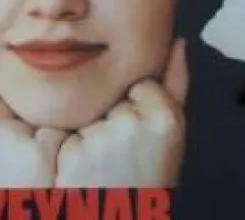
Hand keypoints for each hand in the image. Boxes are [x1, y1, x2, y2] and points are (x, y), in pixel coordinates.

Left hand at [55, 38, 188, 187]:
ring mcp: (106, 136)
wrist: (120, 215)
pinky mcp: (78, 152)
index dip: (134, 106)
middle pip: (113, 92)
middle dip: (112, 114)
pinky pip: (66, 128)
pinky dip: (71, 144)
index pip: (139, 82)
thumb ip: (176, 84)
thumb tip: (178, 42)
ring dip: (90, 128)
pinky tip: (83, 166)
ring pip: (88, 108)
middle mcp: (136, 122)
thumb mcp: (171, 133)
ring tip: (102, 161)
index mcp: (166, 117)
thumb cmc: (148, 177)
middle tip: (120, 152)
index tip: (140, 137)